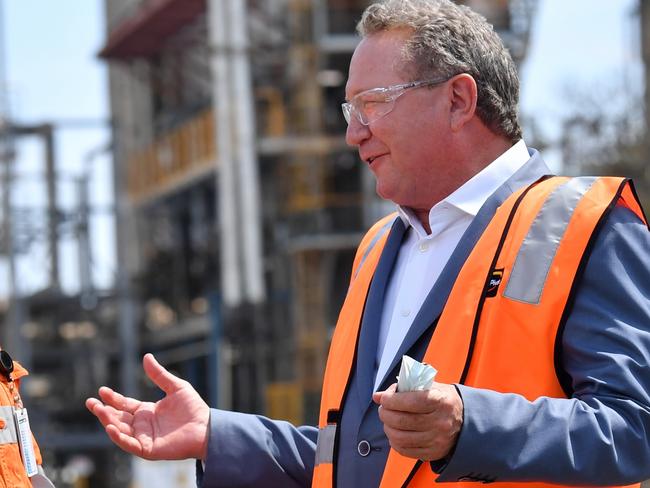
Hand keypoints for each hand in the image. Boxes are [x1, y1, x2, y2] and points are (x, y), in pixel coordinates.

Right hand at [86, 353, 209, 460]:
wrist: (206, 427)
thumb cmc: (193, 408)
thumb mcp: (175, 387)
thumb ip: (159, 375)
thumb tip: (146, 357)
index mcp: (147, 411)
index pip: (125, 405)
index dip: (113, 398)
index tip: (102, 391)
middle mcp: (143, 425)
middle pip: (118, 418)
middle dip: (103, 411)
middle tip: (90, 402)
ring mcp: (144, 438)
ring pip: (120, 431)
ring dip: (108, 422)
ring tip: (99, 411)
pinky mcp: (148, 449)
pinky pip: (130, 444)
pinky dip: (119, 437)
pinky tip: (111, 427)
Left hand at [372, 382, 462, 460]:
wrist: (466, 421)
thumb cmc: (442, 400)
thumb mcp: (430, 386)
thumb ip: (404, 388)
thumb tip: (378, 396)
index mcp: (441, 401)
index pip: (411, 401)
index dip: (392, 400)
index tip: (384, 398)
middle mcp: (440, 422)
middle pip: (402, 421)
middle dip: (385, 414)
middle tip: (383, 409)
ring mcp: (437, 440)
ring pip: (401, 437)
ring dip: (387, 428)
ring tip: (388, 421)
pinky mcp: (433, 453)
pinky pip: (405, 450)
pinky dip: (394, 441)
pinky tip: (395, 433)